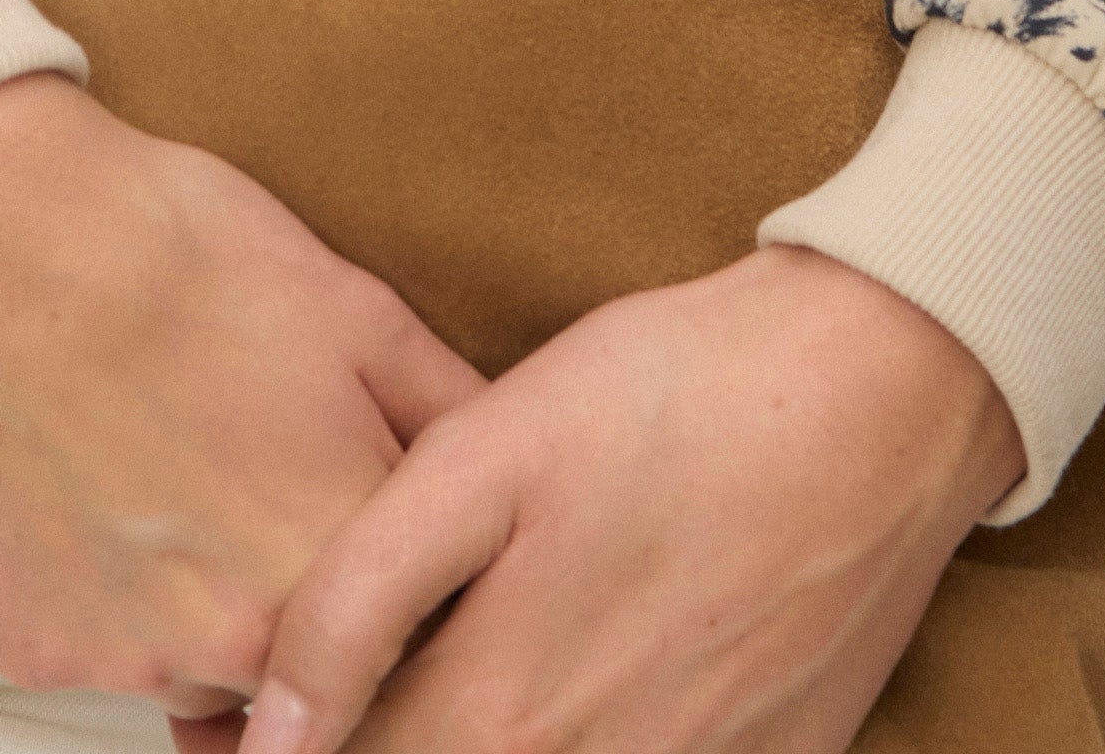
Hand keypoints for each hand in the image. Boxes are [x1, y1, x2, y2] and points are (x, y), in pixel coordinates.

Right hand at [0, 74, 483, 739]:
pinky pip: (100, 648)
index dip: (400, 577)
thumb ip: (448, 416)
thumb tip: (514, 466)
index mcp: (336, 553)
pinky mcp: (31, 650)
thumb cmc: (155, 243)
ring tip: (174, 467)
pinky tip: (95, 478)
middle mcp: (235, 638)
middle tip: (258, 481)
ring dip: (208, 604)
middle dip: (305, 596)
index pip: (413, 630)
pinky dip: (107, 588)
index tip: (370, 522)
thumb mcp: (350, 304)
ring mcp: (124, 656)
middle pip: (307, 667)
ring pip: (202, 666)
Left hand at [236, 247, 1024, 753]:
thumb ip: (359, 601)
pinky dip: (596, 728)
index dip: (266, 753)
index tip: (222, 719)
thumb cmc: (680, 396)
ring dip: (484, 728)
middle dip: (370, 741)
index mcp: (501, 720)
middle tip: (343, 679)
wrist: (883, 388)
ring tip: (479, 649)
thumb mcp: (485, 456)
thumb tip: (269, 730)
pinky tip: (597, 657)